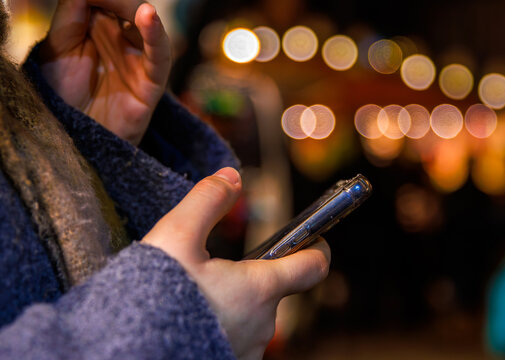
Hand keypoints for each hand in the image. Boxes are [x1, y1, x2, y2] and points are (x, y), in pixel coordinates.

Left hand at [39, 0, 170, 144]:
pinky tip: (148, 15)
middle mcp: (121, 37)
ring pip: (147, 24)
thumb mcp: (57, 48)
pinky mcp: (152, 81)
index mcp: (97, 25)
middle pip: (128, 6)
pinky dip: (156, 34)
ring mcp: (138, 58)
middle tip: (99, 2)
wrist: (73, 138)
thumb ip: (70, 15)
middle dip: (117, 0)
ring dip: (136, 9)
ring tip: (131, 8)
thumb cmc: (63, 96)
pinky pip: (160, 55)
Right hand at [142, 168, 330, 359]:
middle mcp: (261, 326)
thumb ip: (206, 201)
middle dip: (249, 272)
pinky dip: (219, 322)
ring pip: (249, 313)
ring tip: (193, 294)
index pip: (313, 266)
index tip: (311, 236)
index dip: (316, 246)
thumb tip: (231, 177)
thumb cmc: (152, 302)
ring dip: (231, 299)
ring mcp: (246, 350)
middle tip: (210, 267)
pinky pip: (233, 335)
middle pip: (271, 287)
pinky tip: (189, 317)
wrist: (130, 352)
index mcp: (258, 290)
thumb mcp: (174, 239)